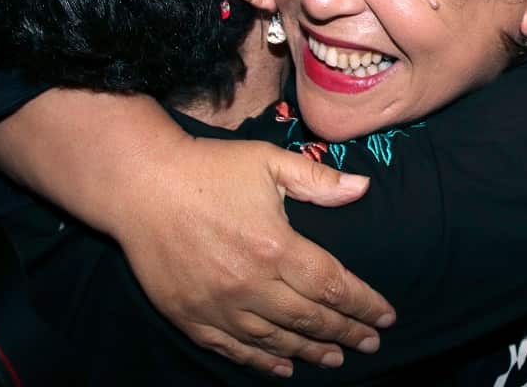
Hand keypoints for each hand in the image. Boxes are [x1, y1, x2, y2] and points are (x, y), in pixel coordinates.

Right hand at [114, 137, 395, 376]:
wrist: (141, 185)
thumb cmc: (209, 168)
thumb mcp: (269, 161)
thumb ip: (318, 180)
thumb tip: (363, 188)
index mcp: (276, 247)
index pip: (333, 286)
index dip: (363, 304)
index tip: (385, 316)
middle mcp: (252, 284)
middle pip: (310, 318)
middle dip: (346, 333)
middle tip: (370, 343)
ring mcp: (220, 306)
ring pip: (276, 339)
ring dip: (310, 352)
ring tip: (336, 359)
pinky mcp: (191, 317)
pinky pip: (234, 348)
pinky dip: (262, 361)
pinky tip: (282, 368)